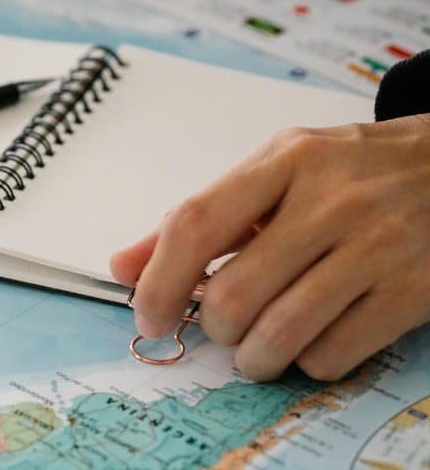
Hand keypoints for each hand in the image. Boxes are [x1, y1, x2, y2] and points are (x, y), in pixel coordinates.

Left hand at [111, 115, 429, 380]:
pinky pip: (333, 354)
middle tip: (221, 327)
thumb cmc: (352, 172)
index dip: (159, 282)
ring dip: (252, 357)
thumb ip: (199, 217)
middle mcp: (332, 200)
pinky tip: (310, 342)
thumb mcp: (276, 171)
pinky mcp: (415, 290)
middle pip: (235, 292)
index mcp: (286, 161)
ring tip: (254, 350)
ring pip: (280, 332)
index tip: (148, 316)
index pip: (195, 224)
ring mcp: (379, 246)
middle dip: (214, 328)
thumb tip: (124, 267)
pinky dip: (306, 363)